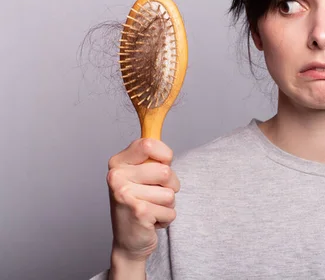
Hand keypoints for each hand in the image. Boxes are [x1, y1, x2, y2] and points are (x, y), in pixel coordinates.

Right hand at [106, 138, 179, 261]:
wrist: (129, 241)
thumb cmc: (140, 202)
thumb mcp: (141, 175)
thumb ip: (151, 156)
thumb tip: (156, 120)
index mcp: (118, 162)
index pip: (149, 144)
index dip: (165, 155)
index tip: (163, 164)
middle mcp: (116, 177)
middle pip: (165, 171)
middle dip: (170, 186)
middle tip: (155, 195)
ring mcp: (125, 194)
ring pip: (170, 193)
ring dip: (167, 204)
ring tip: (151, 208)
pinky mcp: (137, 212)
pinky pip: (170, 210)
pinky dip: (166, 218)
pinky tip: (150, 221)